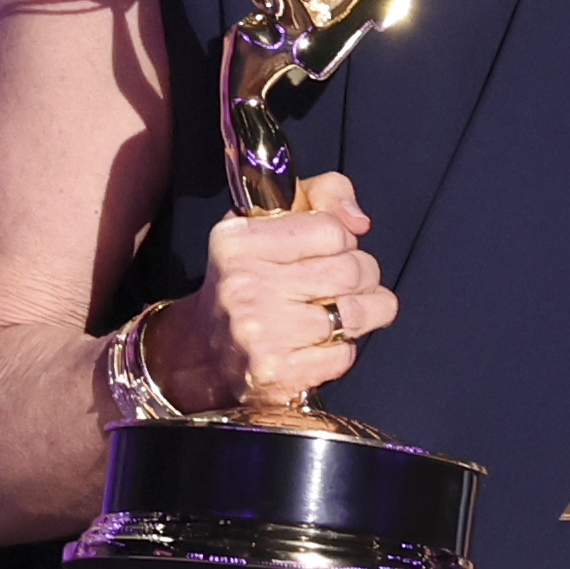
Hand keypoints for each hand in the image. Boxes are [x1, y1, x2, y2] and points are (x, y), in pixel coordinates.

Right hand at [144, 173, 397, 412]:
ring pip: (356, 314)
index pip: (332, 230)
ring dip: (366, 312)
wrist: (203, 352)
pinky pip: (344, 355)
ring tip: (347, 311)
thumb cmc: (248, 279)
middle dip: (362, 276)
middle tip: (345, 284)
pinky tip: (321, 344)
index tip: (331, 251)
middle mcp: (244, 285)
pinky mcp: (278, 373)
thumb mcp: (270, 221)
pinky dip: (343, 349)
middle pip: (351, 271)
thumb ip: (323, 194)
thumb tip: (359, 220)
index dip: (343, 241)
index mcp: (239, 241)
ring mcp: (260, 333)